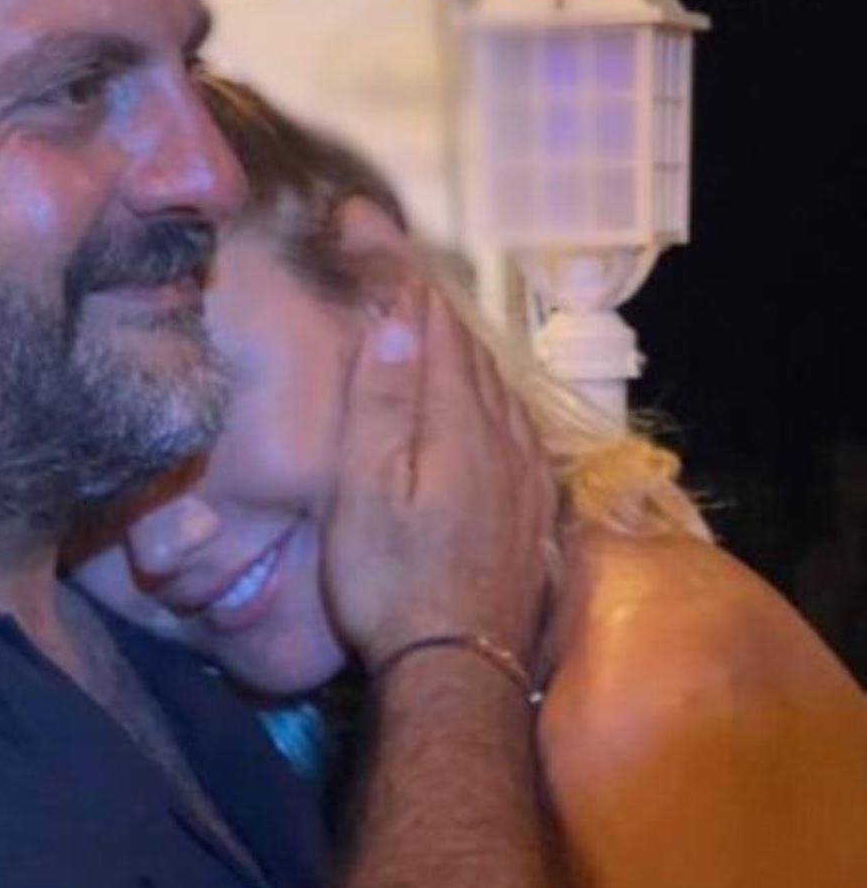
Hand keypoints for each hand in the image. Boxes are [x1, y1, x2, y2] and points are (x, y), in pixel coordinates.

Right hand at [322, 274, 557, 669]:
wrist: (461, 670)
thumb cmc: (392, 582)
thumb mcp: (366, 490)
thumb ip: (381, 402)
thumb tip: (395, 319)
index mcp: (456, 419)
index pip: (424, 317)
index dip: (390, 263)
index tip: (355, 217)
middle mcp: (501, 431)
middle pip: (462, 339)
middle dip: (419, 288)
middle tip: (379, 246)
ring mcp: (524, 468)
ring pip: (490, 377)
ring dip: (452, 334)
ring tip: (418, 307)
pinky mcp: (532, 503)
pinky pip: (508, 416)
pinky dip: (479, 384)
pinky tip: (472, 391)